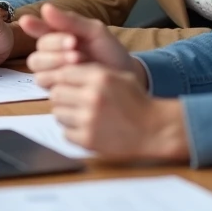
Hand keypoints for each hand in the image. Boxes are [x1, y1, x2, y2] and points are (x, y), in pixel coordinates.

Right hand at [21, 4, 144, 87]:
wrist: (125, 76)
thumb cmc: (110, 51)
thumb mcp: (94, 32)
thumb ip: (70, 21)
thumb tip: (45, 8)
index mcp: (58, 36)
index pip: (38, 29)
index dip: (33, 25)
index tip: (28, 21)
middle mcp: (52, 55)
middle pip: (38, 49)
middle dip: (54, 45)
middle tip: (74, 44)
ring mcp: (53, 73)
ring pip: (37, 67)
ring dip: (55, 61)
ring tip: (79, 59)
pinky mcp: (57, 90)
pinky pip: (44, 83)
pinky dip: (58, 77)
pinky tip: (76, 74)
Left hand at [48, 64, 188, 161]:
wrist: (155, 130)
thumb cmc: (137, 102)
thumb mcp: (118, 77)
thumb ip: (91, 72)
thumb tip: (63, 71)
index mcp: (99, 78)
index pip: (63, 73)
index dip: (65, 79)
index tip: (69, 85)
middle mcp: (91, 97)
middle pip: (56, 93)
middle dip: (63, 97)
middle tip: (74, 102)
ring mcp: (88, 120)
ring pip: (58, 114)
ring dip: (67, 115)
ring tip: (82, 116)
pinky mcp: (88, 140)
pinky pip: (65, 133)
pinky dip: (73, 132)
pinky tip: (87, 129)